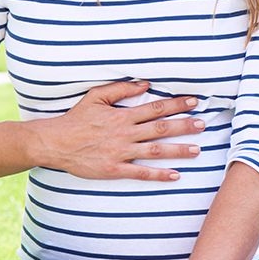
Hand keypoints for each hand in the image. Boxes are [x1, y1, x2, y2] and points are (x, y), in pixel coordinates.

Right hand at [29, 80, 203, 181]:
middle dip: (184, 126)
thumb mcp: (96, 97)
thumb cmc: (76, 119)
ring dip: (178, 150)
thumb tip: (144, 84)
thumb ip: (120, 90)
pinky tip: (175, 175)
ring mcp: (120, 152)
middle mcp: (125, 133)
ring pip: (155, 151)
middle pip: (160, 128)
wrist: (55, 143)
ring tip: (197, 150)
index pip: (155, 108)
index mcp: (122, 115)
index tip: (194, 102)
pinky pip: (141, 173)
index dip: (176, 104)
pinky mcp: (114, 169)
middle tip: (203, 124)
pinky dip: (159, 174)